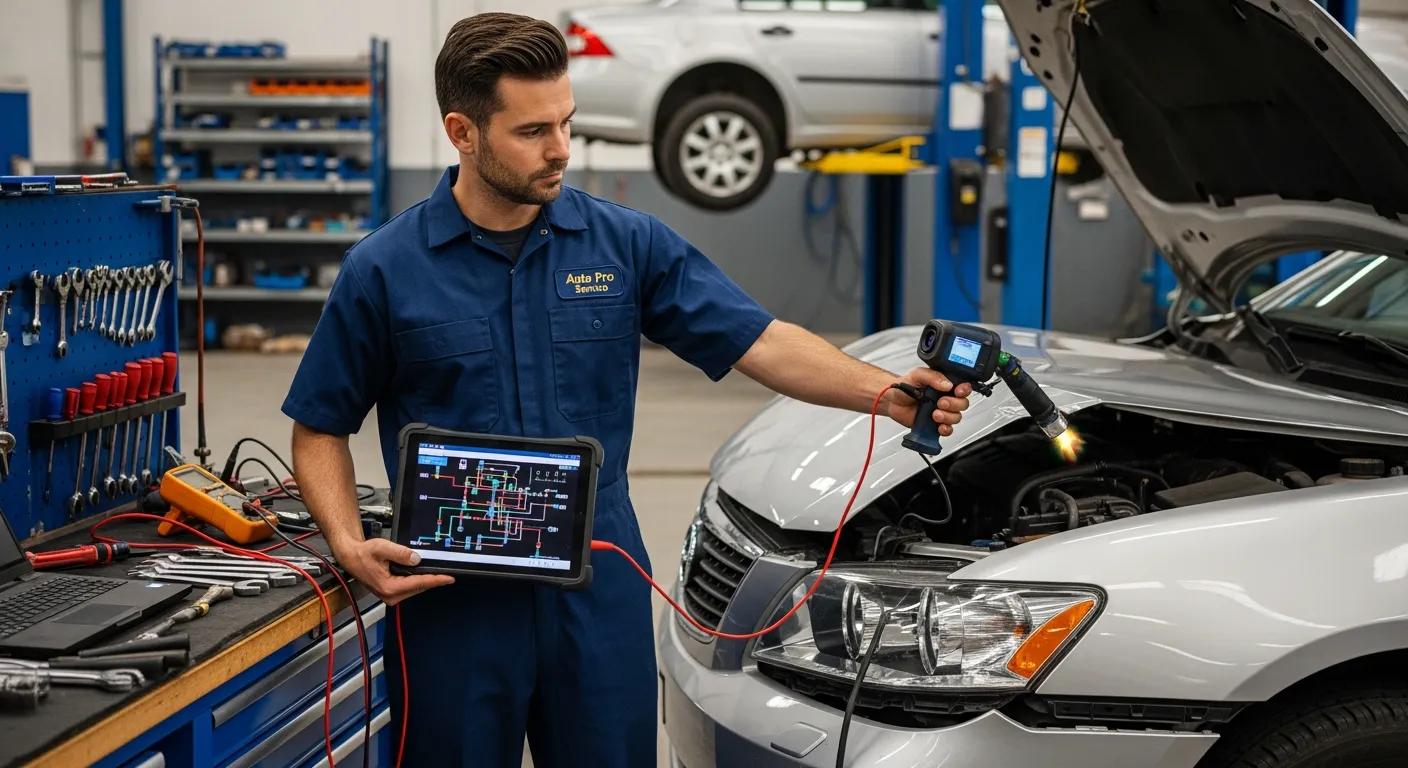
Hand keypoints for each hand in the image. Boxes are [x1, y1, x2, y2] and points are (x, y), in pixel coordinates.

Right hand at [332, 538, 453, 605]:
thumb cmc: (363, 553)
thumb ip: (400, 553)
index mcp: (388, 587)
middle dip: (432, 579)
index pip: (418, 583)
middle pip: (419, 587)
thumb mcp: (382, 548)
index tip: (449, 578)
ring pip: (416, 588)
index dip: (436, 580)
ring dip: (425, 579)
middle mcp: (390, 595)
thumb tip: (417, 559)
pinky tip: (422, 572)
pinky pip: (410, 587)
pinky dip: (417, 580)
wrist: (351, 557)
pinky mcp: (392, 593)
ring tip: (437, 571)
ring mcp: (391, 596)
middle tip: (447, 572)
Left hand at [884, 368, 972, 434]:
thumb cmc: (904, 385)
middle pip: (962, 403)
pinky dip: (946, 429)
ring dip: (948, 417)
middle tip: (941, 402)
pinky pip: (948, 430)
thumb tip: (947, 384)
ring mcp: (941, 412)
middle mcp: (946, 398)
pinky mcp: (935, 424)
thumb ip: (932, 377)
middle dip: (954, 404)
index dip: (964, 390)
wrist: (891, 400)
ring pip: (956, 417)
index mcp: (945, 384)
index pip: (963, 387)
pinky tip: (939, 427)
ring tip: (935, 414)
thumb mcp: (917, 375)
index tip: (958, 391)